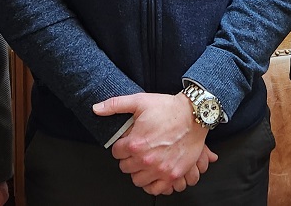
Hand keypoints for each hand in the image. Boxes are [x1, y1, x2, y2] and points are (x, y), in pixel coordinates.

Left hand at [94, 93, 217, 194]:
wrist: (194, 115)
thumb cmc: (168, 108)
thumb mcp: (139, 101)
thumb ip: (115, 105)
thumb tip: (96, 108)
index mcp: (135, 143)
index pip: (116, 152)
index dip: (121, 145)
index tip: (128, 141)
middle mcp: (146, 159)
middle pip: (125, 167)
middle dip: (129, 158)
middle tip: (137, 150)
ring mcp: (160, 169)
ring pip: (138, 180)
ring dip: (139, 171)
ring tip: (145, 161)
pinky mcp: (173, 174)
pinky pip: (156, 189)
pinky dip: (153, 184)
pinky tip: (153, 174)